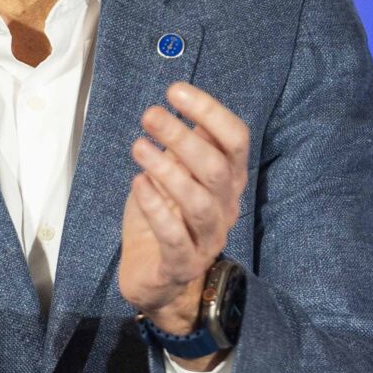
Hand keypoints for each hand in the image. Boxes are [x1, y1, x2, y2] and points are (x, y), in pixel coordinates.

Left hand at [118, 83, 248, 348]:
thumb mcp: (173, 175)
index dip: (210, 111)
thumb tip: (182, 101)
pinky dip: (156, 208)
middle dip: (182, 136)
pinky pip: (175, 236)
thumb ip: (182, 147)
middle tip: (149, 115)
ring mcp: (208, 239)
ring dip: (167, 169)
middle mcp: (226, 208)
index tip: (175, 91)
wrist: (157, 282)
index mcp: (228, 181)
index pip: (235, 140)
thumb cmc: (164, 219)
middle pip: (215, 167)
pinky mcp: (182, 264)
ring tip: (138, 147)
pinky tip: (138, 184)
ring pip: (199, 201)